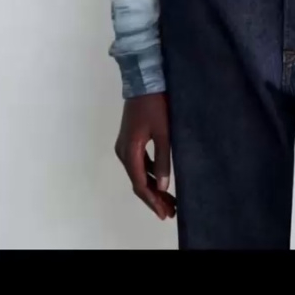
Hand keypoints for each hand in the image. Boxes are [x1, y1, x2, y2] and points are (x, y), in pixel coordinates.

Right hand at [115, 93, 175, 220]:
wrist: (144, 80)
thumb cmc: (155, 105)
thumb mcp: (163, 132)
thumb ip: (163, 159)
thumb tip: (164, 186)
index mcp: (129, 152)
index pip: (141, 184)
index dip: (153, 201)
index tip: (165, 213)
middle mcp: (123, 152)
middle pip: (138, 182)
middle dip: (154, 198)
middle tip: (170, 211)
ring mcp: (125, 146)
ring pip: (139, 173)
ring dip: (153, 187)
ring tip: (169, 200)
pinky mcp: (130, 140)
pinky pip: (139, 163)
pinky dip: (150, 174)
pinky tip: (162, 179)